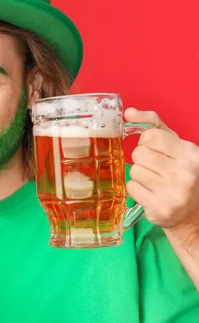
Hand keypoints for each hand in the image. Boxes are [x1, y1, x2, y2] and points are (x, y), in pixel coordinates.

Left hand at [125, 108, 198, 236]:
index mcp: (189, 154)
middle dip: (142, 159)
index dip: (147, 142)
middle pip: (138, 154)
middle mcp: (184, 173)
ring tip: (154, 180)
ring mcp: (172, 193)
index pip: (150, 136)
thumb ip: (153, 125)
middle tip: (155, 167)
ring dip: (139, 174)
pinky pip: (131, 188)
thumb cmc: (181, 171)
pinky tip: (151, 192)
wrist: (193, 210)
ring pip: (134, 171)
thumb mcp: (176, 145)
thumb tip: (129, 112)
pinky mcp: (159, 209)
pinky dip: (137, 189)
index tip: (155, 149)